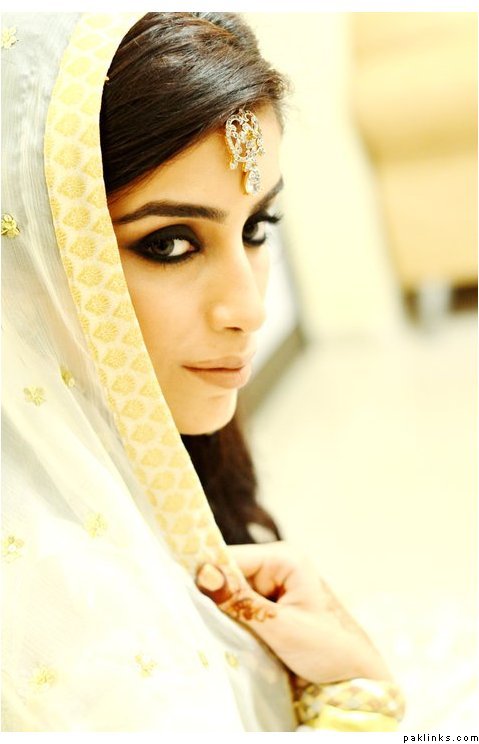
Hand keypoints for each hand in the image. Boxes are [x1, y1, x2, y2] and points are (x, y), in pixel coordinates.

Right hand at [196, 541, 391, 684]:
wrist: (354, 674)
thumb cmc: (328, 648)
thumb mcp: (282, 627)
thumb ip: (243, 603)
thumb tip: (204, 574)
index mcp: (285, 558)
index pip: (232, 557)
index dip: (208, 576)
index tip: (184, 597)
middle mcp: (276, 564)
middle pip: (229, 572)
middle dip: (216, 596)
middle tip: (198, 620)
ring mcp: (272, 583)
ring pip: (231, 591)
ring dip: (224, 611)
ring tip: (214, 629)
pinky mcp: (268, 603)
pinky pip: (239, 605)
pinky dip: (232, 620)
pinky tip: (226, 633)